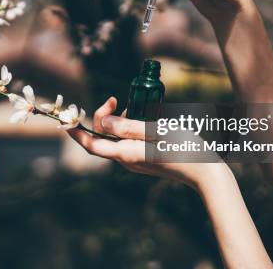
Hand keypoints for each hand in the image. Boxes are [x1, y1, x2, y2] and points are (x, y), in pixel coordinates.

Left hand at [67, 97, 228, 191]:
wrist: (205, 172)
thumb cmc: (182, 148)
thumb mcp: (154, 131)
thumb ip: (126, 126)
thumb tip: (103, 120)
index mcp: (125, 154)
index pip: (91, 144)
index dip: (77, 132)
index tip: (68, 118)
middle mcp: (127, 160)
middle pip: (103, 138)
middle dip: (103, 117)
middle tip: (116, 99)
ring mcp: (136, 160)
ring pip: (116, 138)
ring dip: (118, 120)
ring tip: (132, 106)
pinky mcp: (145, 158)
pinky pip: (128, 140)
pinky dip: (129, 126)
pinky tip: (142, 116)